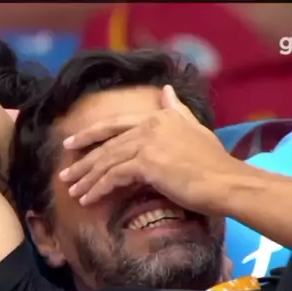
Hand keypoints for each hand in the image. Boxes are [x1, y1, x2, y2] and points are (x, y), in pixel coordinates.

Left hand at [59, 86, 236, 213]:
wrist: (226, 181)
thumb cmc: (215, 164)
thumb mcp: (196, 130)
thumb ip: (178, 110)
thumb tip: (166, 90)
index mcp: (159, 118)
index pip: (116, 124)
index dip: (91, 134)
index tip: (71, 143)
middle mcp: (150, 126)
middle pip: (106, 145)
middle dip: (82, 161)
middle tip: (65, 174)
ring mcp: (147, 143)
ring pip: (106, 161)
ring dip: (87, 179)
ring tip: (73, 192)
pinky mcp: (146, 163)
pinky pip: (114, 177)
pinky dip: (98, 189)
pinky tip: (88, 200)